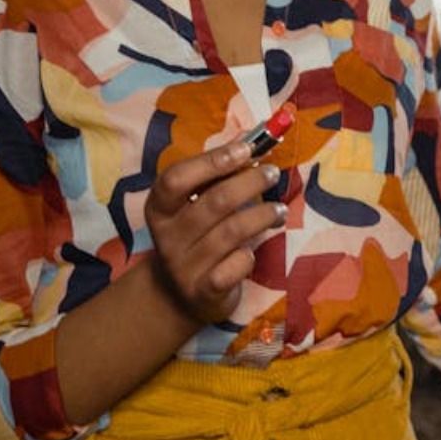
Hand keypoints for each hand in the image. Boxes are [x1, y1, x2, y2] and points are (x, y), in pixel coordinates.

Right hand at [143, 141, 284, 323]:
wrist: (178, 296)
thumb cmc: (195, 237)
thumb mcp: (194, 206)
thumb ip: (215, 178)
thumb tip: (250, 144)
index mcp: (160, 209)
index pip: (176, 179)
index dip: (211, 161)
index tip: (245, 148)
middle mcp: (167, 237)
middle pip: (213, 203)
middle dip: (249, 183)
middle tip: (271, 173)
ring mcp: (184, 266)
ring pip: (231, 233)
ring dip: (262, 215)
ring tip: (280, 210)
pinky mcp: (204, 291)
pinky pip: (234, 267)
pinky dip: (249, 256)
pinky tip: (255, 250)